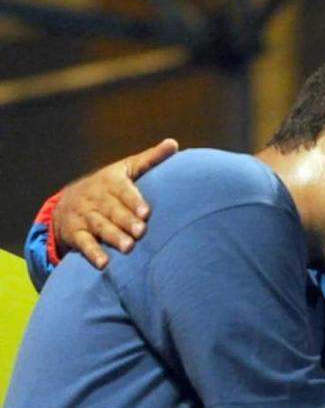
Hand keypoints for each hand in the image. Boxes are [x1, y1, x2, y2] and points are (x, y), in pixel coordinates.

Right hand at [53, 138, 177, 268]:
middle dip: (125, 221)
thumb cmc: (109, 186)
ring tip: (128, 247)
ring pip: (99, 226)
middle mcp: (95, 197)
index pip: (122, 190)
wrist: (68, 202)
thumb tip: (173, 143)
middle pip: (111, 210)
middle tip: (140, 232)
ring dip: (113, 237)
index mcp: (110, 180)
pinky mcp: (75, 233)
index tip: (146, 212)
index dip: (133, 201)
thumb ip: (149, 159)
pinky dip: (93, 253)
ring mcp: (84, 215)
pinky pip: (83, 243)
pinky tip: (104, 264)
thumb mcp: (126, 169)